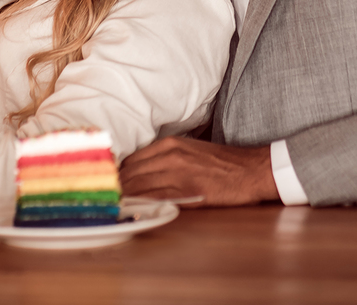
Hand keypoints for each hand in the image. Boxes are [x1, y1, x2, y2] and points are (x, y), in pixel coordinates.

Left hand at [119, 136, 276, 206]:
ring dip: (124, 200)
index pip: (129, 161)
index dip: (116, 177)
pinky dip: (141, 206)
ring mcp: (177, 172)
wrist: (251, 170)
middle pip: (129, 174)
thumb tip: (140, 172)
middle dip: (115, 189)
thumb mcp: (189, 150)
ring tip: (113, 210)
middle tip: (105, 202)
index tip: (107, 189)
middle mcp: (169, 154)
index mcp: (168, 144)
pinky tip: (133, 212)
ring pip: (138, 186)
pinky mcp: (187, 190)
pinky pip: (155, 198)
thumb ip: (164, 158)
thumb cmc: (222, 163)